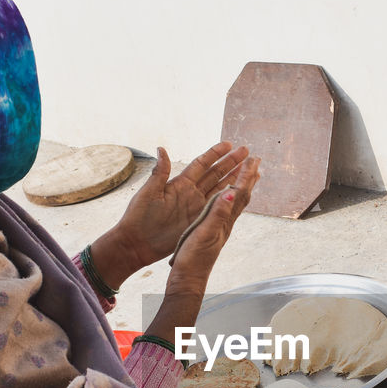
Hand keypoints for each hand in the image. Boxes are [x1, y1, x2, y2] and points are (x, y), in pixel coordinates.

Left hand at [89, 143, 249, 288]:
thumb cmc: (139, 217)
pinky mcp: (199, 220)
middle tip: (246, 151)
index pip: (201, 164)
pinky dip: (229, 199)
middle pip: (215, 174)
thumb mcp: (149, 192)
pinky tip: (240, 192)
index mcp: (179, 183)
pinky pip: (217, 207)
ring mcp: (196, 207)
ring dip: (234, 178)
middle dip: (231, 162)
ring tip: (249, 169)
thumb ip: (160, 172)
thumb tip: (162, 149)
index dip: (215, 154)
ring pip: (220, 189)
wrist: (137, 243)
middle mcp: (191, 193)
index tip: (229, 144)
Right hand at [144, 155, 259, 340]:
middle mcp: (226, 224)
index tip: (252, 158)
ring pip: (236, 203)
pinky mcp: (213, 234)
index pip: (239, 193)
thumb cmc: (194, 260)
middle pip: (242, 196)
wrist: (188, 281)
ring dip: (242, 187)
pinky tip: (225, 200)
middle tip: (256, 161)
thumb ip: (217, 213)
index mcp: (224, 221)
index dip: (246, 175)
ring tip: (248, 176)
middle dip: (249, 178)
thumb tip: (231, 192)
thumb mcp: (204, 233)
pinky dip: (229, 199)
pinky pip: (225, 211)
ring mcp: (220, 229)